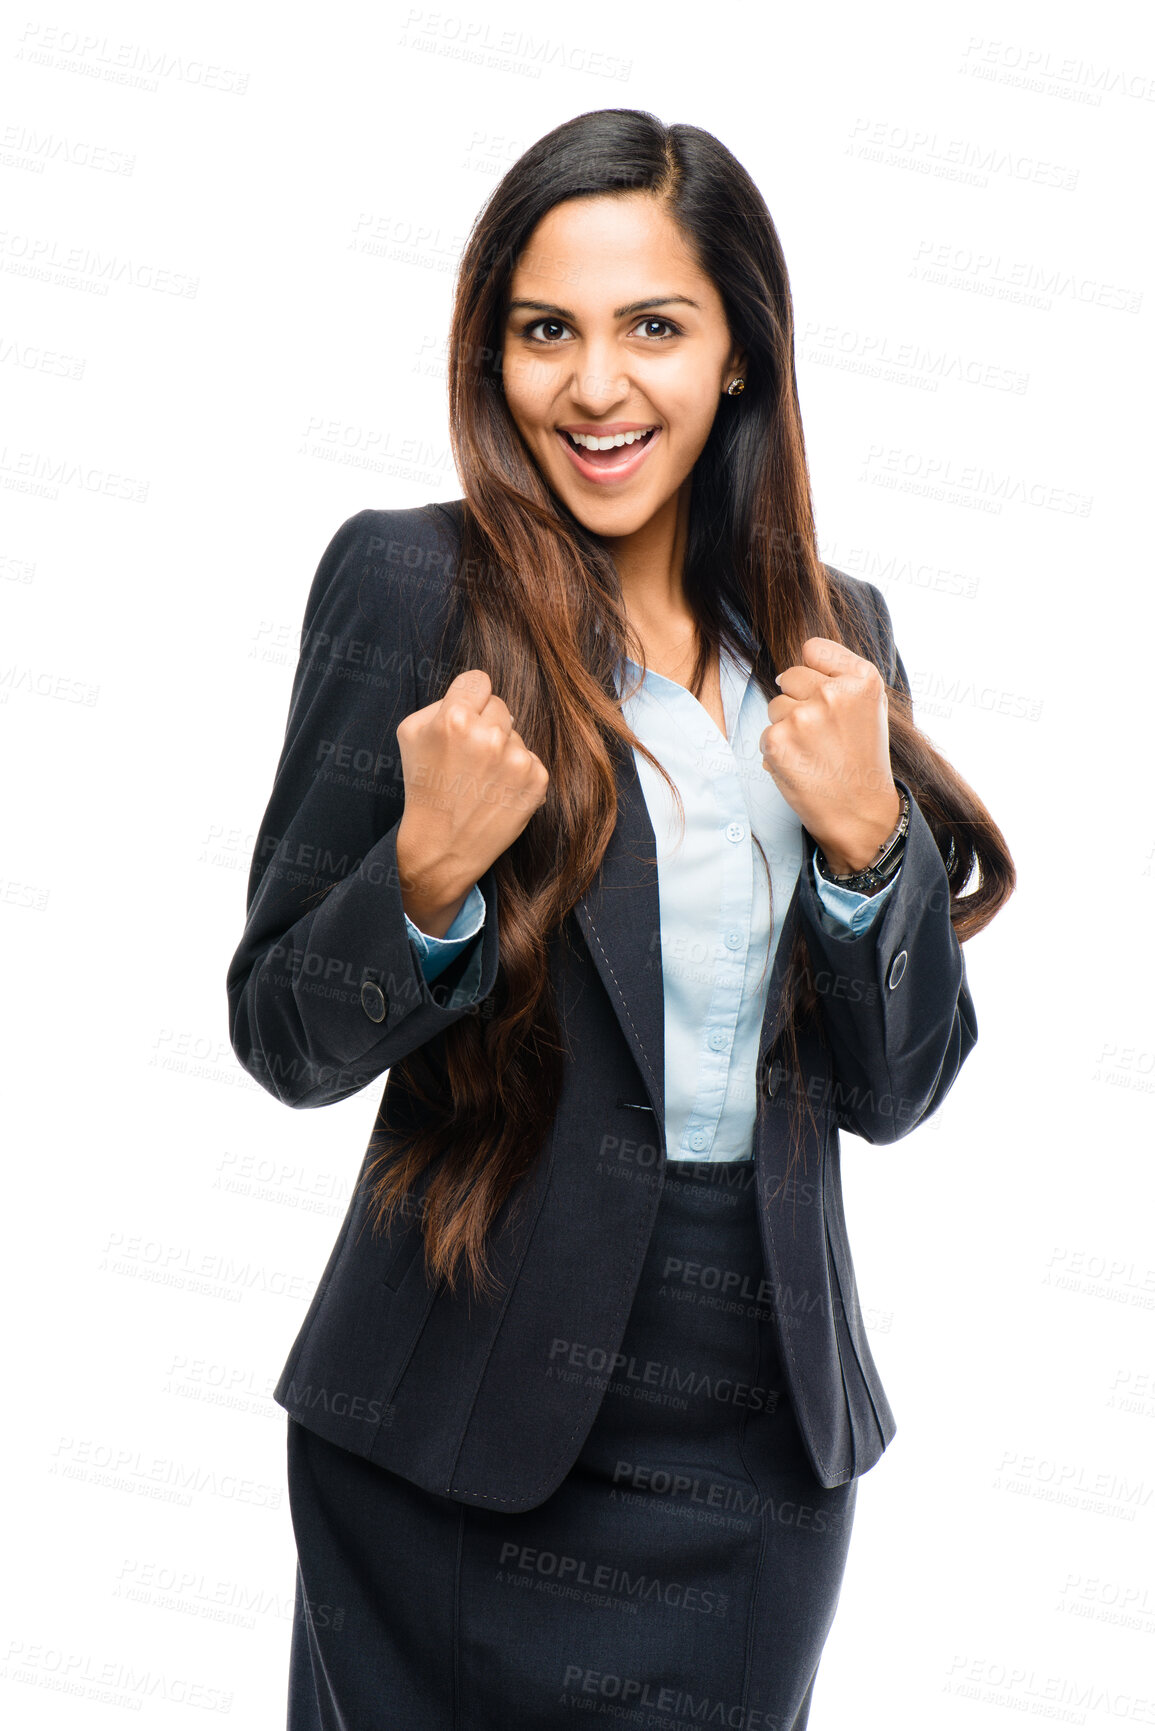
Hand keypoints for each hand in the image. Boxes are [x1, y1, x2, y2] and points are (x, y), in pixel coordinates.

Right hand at [395, 669, 549, 931]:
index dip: (469, 698)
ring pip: (515, 734)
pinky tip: (496, 792)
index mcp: (454, 718)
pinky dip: (517, 774)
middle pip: (500, 705)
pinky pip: (530, 758)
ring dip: (502, 750)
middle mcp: (489, 735)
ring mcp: (516, 759)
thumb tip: (475, 693)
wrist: (442, 847)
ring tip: (479, 780)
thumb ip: (440, 702)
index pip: (478, 680)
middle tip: (467, 758)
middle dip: (485, 724)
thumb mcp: (411, 734)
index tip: (463, 716)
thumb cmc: (424, 786)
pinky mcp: (537, 781)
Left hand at [759, 638, 898, 874]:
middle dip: (798, 700)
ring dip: (787, 727)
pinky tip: (801, 766)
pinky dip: (777, 750)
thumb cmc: (863, 758)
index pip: (812, 649)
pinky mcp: (777, 740)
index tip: (826, 698)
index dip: (814, 673)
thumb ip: (840, 675)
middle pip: (788, 676)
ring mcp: (803, 716)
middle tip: (823, 734)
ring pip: (775, 705)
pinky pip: (765, 732)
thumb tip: (797, 657)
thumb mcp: (871, 706)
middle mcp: (833, 693)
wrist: (860, 813)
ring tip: (814, 752)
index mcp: (862, 679)